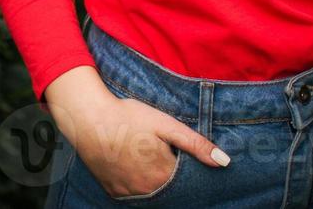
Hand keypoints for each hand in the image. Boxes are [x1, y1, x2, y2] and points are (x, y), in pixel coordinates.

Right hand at [69, 93, 229, 198]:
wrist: (87, 118)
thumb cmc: (127, 117)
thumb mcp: (165, 124)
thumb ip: (195, 144)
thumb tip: (224, 162)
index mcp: (164, 175)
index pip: (188, 179)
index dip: (187, 165)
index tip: (178, 151)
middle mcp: (148, 191)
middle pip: (170, 188)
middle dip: (172, 175)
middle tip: (160, 152)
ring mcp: (129, 193)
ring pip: (153, 193)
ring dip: (156, 181)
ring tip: (146, 157)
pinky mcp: (114, 192)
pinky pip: (134, 195)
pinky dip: (138, 184)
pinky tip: (133, 166)